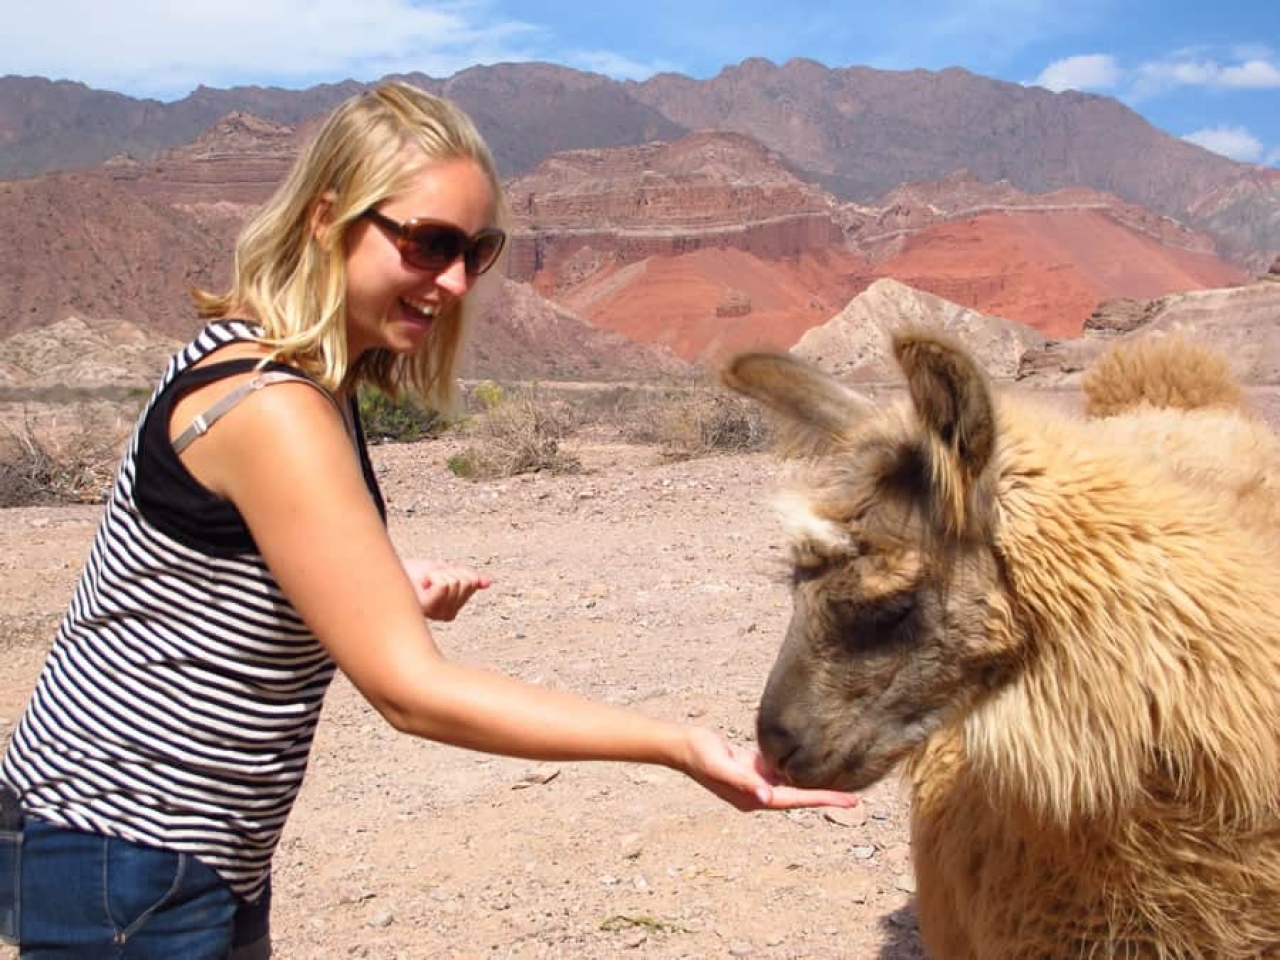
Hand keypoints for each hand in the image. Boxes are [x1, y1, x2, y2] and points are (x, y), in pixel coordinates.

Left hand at [402, 558, 489, 620]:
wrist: (388, 574)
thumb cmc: (412, 575)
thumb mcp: (445, 573)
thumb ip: (467, 578)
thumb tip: (487, 583)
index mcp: (453, 609)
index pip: (471, 581)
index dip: (455, 570)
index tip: (438, 576)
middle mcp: (448, 614)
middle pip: (464, 581)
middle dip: (446, 571)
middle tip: (428, 578)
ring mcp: (438, 612)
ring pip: (454, 581)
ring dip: (437, 573)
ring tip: (423, 581)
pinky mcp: (427, 607)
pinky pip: (444, 584)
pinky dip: (433, 576)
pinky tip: (421, 584)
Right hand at [676, 726, 858, 811]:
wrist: (682, 745)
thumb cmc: (700, 753)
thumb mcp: (721, 765)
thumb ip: (743, 781)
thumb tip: (767, 798)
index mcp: (754, 797)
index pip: (795, 800)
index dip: (823, 799)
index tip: (851, 801)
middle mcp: (758, 794)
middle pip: (798, 796)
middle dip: (824, 795)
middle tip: (856, 796)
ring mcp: (756, 782)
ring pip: (791, 785)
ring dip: (813, 783)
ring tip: (841, 779)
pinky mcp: (753, 769)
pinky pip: (781, 772)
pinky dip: (798, 769)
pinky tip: (812, 762)